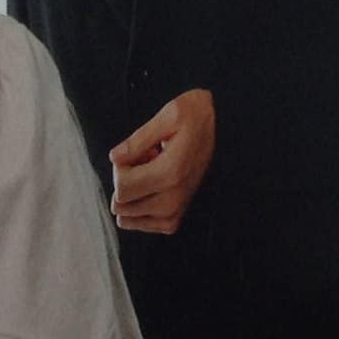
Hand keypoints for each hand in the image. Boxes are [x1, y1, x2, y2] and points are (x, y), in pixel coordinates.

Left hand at [110, 89, 215, 234]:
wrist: (223, 127)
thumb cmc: (195, 117)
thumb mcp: (170, 114)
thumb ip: (139, 138)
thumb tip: (115, 158)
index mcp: (172, 172)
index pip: (122, 187)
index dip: (120, 167)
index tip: (137, 152)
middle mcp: (175, 197)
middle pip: (121, 204)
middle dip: (124, 181)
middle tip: (144, 161)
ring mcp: (176, 210)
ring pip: (126, 217)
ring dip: (132, 195)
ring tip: (150, 174)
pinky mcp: (174, 219)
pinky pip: (139, 224)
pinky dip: (137, 208)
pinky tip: (152, 188)